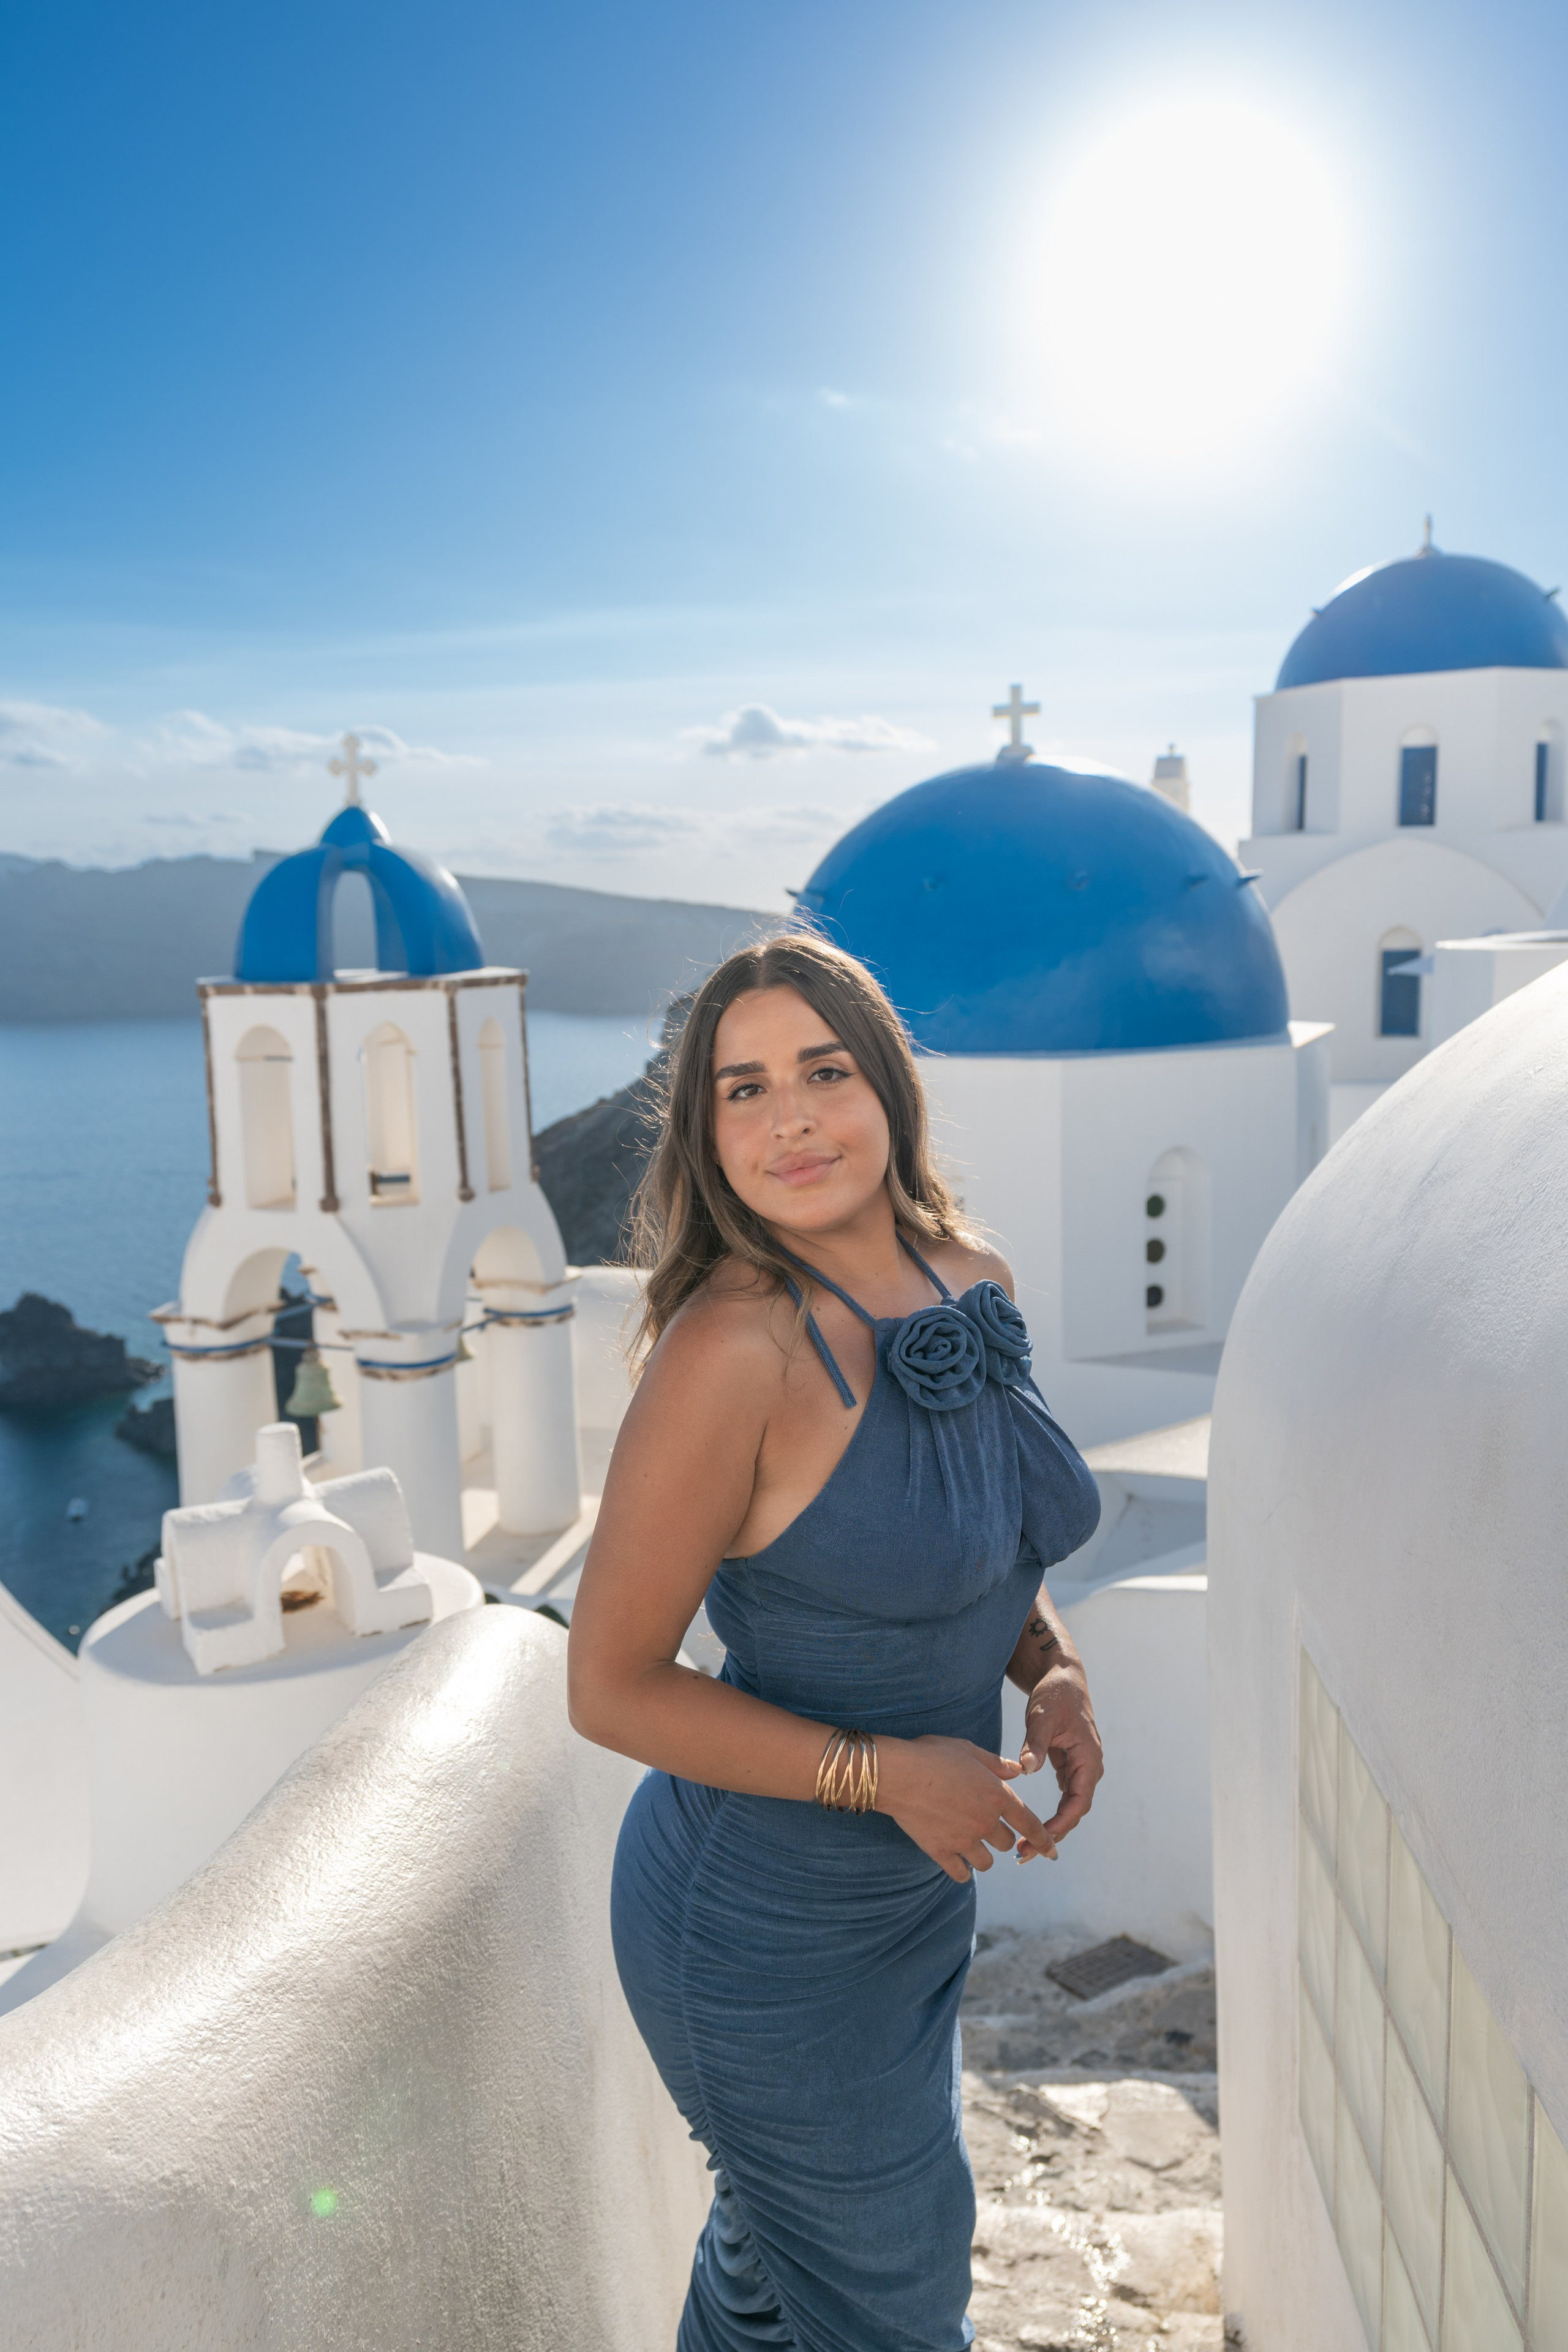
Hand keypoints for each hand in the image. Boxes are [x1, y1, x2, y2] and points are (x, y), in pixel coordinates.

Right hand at [875, 1734, 1056, 1883]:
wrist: (897, 1772)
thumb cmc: (932, 1755)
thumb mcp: (969, 1750)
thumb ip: (997, 1764)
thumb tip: (1018, 1770)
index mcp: (998, 1796)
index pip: (1031, 1825)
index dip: (1044, 1841)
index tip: (1052, 1853)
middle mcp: (985, 1821)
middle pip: (1007, 1843)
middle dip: (1001, 1837)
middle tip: (985, 1825)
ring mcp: (963, 1840)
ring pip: (987, 1862)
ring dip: (983, 1855)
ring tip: (971, 1842)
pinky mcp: (941, 1851)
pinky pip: (960, 1874)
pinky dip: (962, 1870)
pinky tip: (957, 1860)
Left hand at [1017, 1662, 1102, 1858]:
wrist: (1062, 1677)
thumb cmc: (1054, 1694)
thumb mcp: (1041, 1716)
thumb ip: (1035, 1743)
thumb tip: (1026, 1769)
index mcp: (1089, 1758)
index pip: (1078, 1801)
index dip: (1061, 1824)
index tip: (1041, 1839)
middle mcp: (1089, 1768)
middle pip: (1075, 1811)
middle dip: (1053, 1835)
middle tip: (1025, 1854)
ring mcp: (1080, 1768)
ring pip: (1069, 1807)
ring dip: (1051, 1827)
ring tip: (1025, 1847)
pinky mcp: (1069, 1766)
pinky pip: (1063, 1796)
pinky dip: (1050, 1813)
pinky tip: (1029, 1826)